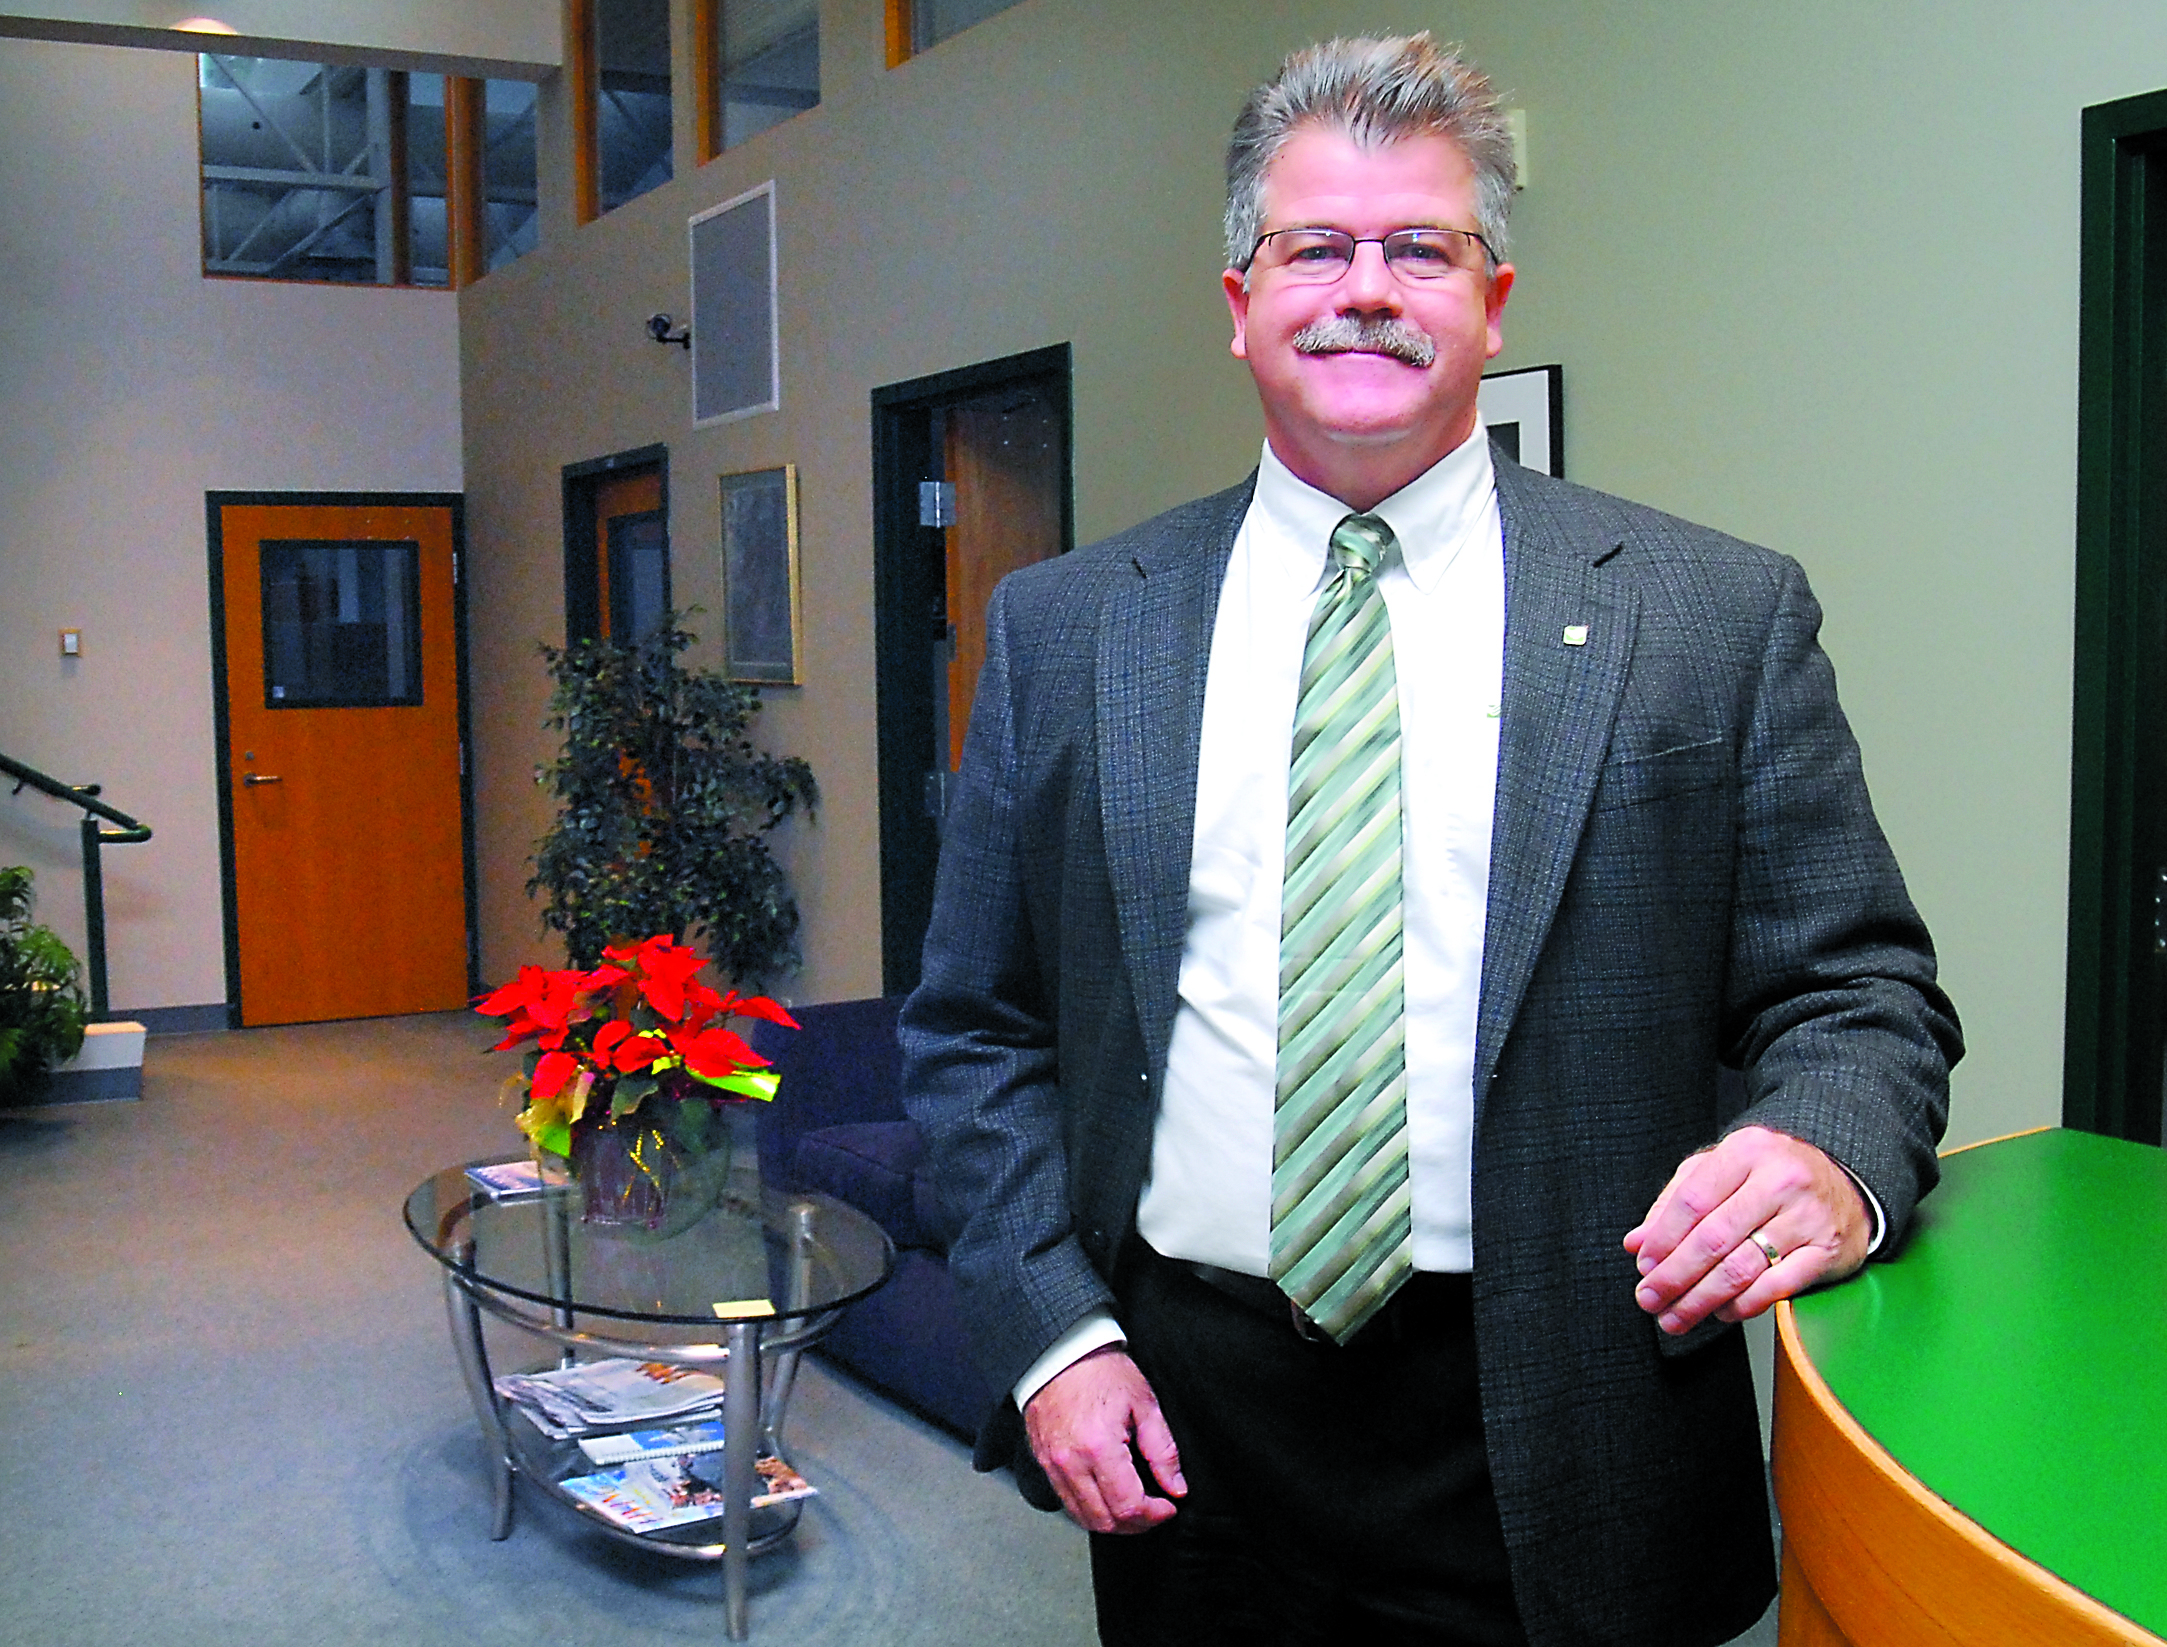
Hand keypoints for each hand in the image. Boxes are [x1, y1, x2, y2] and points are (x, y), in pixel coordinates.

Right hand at [1023, 1345, 1185, 1533]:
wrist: (1060, 1352)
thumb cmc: (1101, 1370)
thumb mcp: (1144, 1403)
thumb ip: (1163, 1450)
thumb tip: (1176, 1487)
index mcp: (1098, 1447)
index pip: (1128, 1506)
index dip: (1155, 1515)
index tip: (1168, 1505)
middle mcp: (1070, 1463)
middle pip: (1105, 1521)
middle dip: (1136, 1524)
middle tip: (1155, 1510)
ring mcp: (1052, 1466)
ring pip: (1084, 1518)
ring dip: (1113, 1521)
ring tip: (1133, 1505)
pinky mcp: (1043, 1463)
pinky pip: (1067, 1502)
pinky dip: (1091, 1508)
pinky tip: (1108, 1494)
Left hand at [1622, 1125, 1869, 1334]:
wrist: (1844, 1182)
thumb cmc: (1771, 1176)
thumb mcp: (1720, 1171)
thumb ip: (1674, 1202)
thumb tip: (1636, 1242)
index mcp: (1746, 1151)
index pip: (1692, 1201)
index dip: (1662, 1239)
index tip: (1643, 1266)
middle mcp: (1780, 1180)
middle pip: (1713, 1239)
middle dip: (1674, 1277)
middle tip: (1651, 1299)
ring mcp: (1807, 1217)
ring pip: (1741, 1268)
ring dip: (1701, 1300)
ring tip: (1676, 1316)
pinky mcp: (1827, 1251)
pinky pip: (1776, 1288)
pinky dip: (1742, 1306)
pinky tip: (1721, 1312)